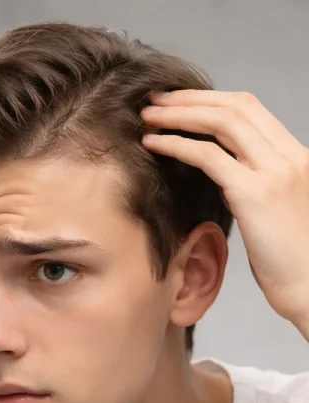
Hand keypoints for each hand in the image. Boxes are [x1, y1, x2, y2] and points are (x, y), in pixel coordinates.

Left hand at [141, 90, 308, 329]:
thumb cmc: (291, 264)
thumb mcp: (272, 216)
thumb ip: (251, 189)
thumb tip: (224, 179)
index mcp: (296, 158)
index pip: (252, 112)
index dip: (211, 101)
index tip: (179, 103)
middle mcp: (290, 157)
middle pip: (236, 107)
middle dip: (191, 99)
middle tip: (155, 99)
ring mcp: (276, 172)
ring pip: (223, 122)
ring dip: (181, 114)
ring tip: (148, 115)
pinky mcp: (256, 194)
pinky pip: (209, 157)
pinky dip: (177, 144)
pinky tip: (153, 143)